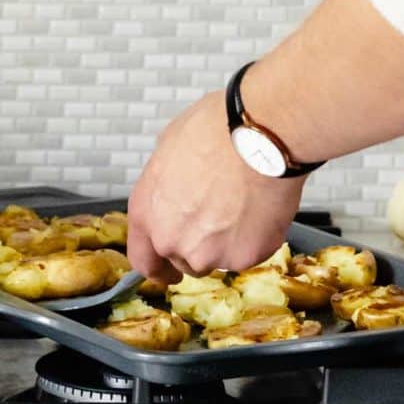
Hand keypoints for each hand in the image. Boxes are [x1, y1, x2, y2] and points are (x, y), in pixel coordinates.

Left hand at [127, 89, 303, 280]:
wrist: (257, 138)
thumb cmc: (214, 132)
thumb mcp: (168, 149)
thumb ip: (165, 185)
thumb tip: (174, 187)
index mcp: (146, 213)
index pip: (143, 260)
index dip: (158, 268)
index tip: (168, 272)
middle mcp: (171, 240)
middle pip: (184, 260)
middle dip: (200, 246)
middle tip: (221, 219)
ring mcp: (207, 254)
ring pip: (218, 260)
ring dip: (228, 243)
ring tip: (243, 205)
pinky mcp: (242, 258)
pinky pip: (249, 255)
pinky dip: (256, 239)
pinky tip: (261, 208)